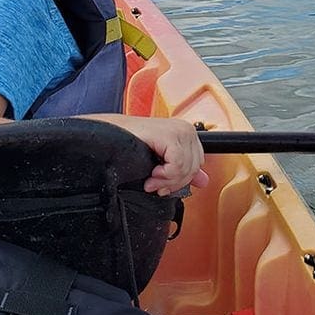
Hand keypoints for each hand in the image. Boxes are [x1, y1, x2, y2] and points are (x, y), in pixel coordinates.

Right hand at [94, 114, 208, 195]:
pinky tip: (152, 173)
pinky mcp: (170, 135)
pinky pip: (177, 165)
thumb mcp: (160, 160)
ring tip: (151, 180)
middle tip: (155, 185)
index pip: (197, 164)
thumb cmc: (130, 144)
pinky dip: (165, 174)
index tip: (163, 185)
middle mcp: (185, 129)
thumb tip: (204, 181)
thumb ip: (182, 169)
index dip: (180, 180)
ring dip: (166, 180)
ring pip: (186, 168)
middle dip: (173, 182)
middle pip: (193, 168)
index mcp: (185, 133)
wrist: (110, 134)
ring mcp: (179, 130)